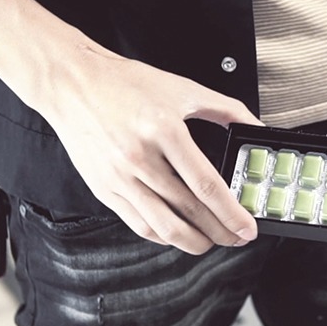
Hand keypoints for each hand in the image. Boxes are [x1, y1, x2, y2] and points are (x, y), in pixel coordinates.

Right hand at [39, 45, 260, 253]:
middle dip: (220, 232)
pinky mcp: (104, 189)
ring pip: (164, 227)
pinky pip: (139, 224)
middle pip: (189, 211)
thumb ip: (226, 109)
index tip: (247, 227)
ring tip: (212, 241)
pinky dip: (164, 236)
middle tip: (237, 238)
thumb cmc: (125, 84)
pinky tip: (180, 233)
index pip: (206, 186)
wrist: (72, 83)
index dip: (231, 213)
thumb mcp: (183, 89)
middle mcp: (140, 158)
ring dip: (194, 242)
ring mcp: (119, 177)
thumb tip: (254, 127)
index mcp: (165, 131)